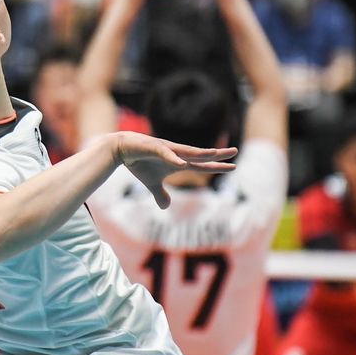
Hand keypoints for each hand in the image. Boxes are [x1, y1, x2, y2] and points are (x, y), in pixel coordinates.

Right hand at [117, 131, 236, 208]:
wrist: (121, 148)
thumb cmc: (139, 163)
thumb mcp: (151, 183)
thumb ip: (160, 194)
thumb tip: (166, 207)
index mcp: (178, 162)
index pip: (202, 165)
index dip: (217, 167)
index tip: (233, 167)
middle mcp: (176, 153)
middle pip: (199, 155)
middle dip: (217, 153)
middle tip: (235, 150)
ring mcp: (165, 149)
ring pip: (185, 151)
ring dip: (199, 153)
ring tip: (214, 153)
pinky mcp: (152, 147)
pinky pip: (165, 153)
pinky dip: (173, 158)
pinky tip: (182, 163)